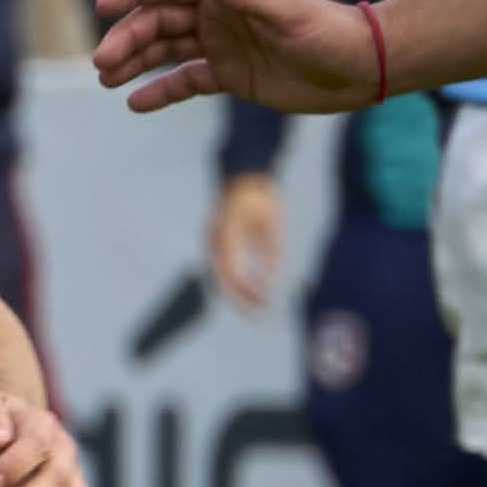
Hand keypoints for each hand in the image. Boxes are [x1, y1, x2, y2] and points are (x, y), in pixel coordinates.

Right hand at [92, 0, 382, 115]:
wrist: (360, 67)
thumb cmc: (328, 32)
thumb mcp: (288, 10)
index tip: (105, 7)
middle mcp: (216, 16)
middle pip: (157, 20)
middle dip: (127, 38)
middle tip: (103, 62)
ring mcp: (220, 46)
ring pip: (164, 50)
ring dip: (134, 62)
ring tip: (107, 80)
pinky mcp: (228, 76)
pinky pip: (184, 81)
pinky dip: (159, 91)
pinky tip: (135, 102)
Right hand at [207, 167, 283, 311]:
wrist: (244, 172)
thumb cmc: (260, 195)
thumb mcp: (272, 221)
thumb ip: (270, 248)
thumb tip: (272, 275)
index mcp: (225, 236)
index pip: (230, 274)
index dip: (243, 293)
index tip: (259, 306)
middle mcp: (215, 240)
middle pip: (223, 278)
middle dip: (240, 297)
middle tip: (258, 313)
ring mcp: (214, 239)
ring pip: (223, 273)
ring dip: (240, 288)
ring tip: (260, 301)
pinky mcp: (219, 238)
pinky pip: (227, 264)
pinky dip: (240, 276)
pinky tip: (259, 283)